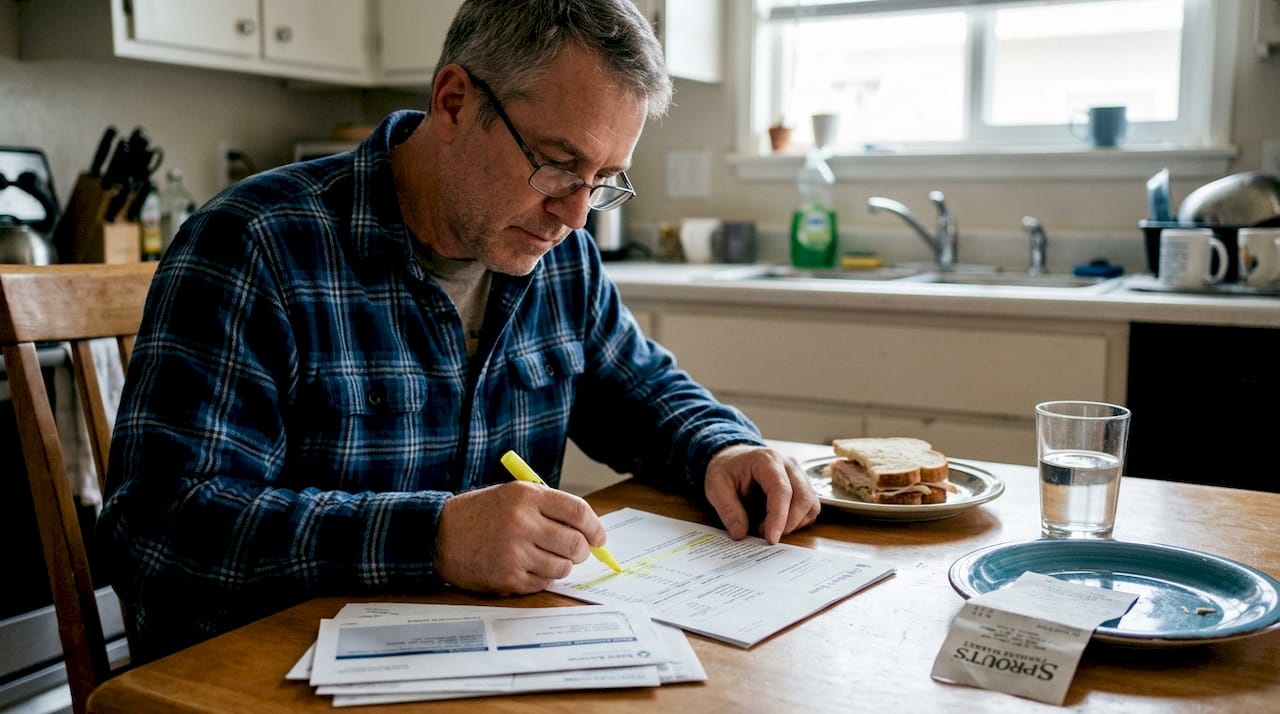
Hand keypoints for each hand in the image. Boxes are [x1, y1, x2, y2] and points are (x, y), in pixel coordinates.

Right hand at [435, 482, 607, 593]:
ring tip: (545, 558)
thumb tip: (588, 531)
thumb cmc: (480, 514)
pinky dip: (542, 577)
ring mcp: (515, 552)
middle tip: (576, 552)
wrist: (438, 534)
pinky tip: (526, 567)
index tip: (599, 537)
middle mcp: (523, 523)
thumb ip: (549, 508)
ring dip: (561, 565)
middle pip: (576, 543)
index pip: (579, 512)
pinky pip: (543, 582)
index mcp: (527, 496)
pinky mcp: (508, 577)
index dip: (595, 527)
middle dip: (582, 550)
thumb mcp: (513, 495)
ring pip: (563, 566)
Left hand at [704, 444, 820, 543]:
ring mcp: (799, 474)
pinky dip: (798, 521)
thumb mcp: (716, 487)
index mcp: (766, 460)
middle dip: (788, 524)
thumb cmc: (727, 469)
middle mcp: (789, 465)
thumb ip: (728, 510)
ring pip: (811, 504)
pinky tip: (779, 522)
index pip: (781, 490)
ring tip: (769, 527)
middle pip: (803, 497)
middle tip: (766, 535)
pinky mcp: (803, 486)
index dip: (779, 517)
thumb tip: (740, 534)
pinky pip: (810, 508)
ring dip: (794, 524)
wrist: (734, 458)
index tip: (771, 539)